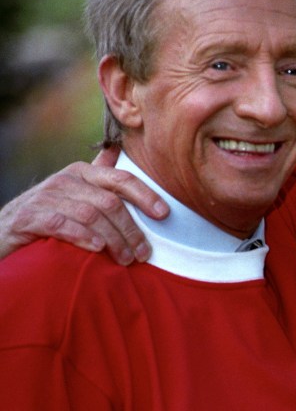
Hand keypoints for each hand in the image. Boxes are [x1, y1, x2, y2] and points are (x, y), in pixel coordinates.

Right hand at [0, 146, 167, 263]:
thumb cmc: (49, 213)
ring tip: (126, 259)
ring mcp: (46, 198)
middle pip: (109, 202)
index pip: (121, 179)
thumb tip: (119, 151)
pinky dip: (82, 236)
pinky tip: (97, 249)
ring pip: (90, 215)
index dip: (145, 195)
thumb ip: (99, 177)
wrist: (2, 230)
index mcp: (82, 173)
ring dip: (113, 239)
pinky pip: (61, 224)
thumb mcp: (76, 192)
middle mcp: (65, 181)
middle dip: (131, 229)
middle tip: (143, 253)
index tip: (164, 214)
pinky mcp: (29, 217)